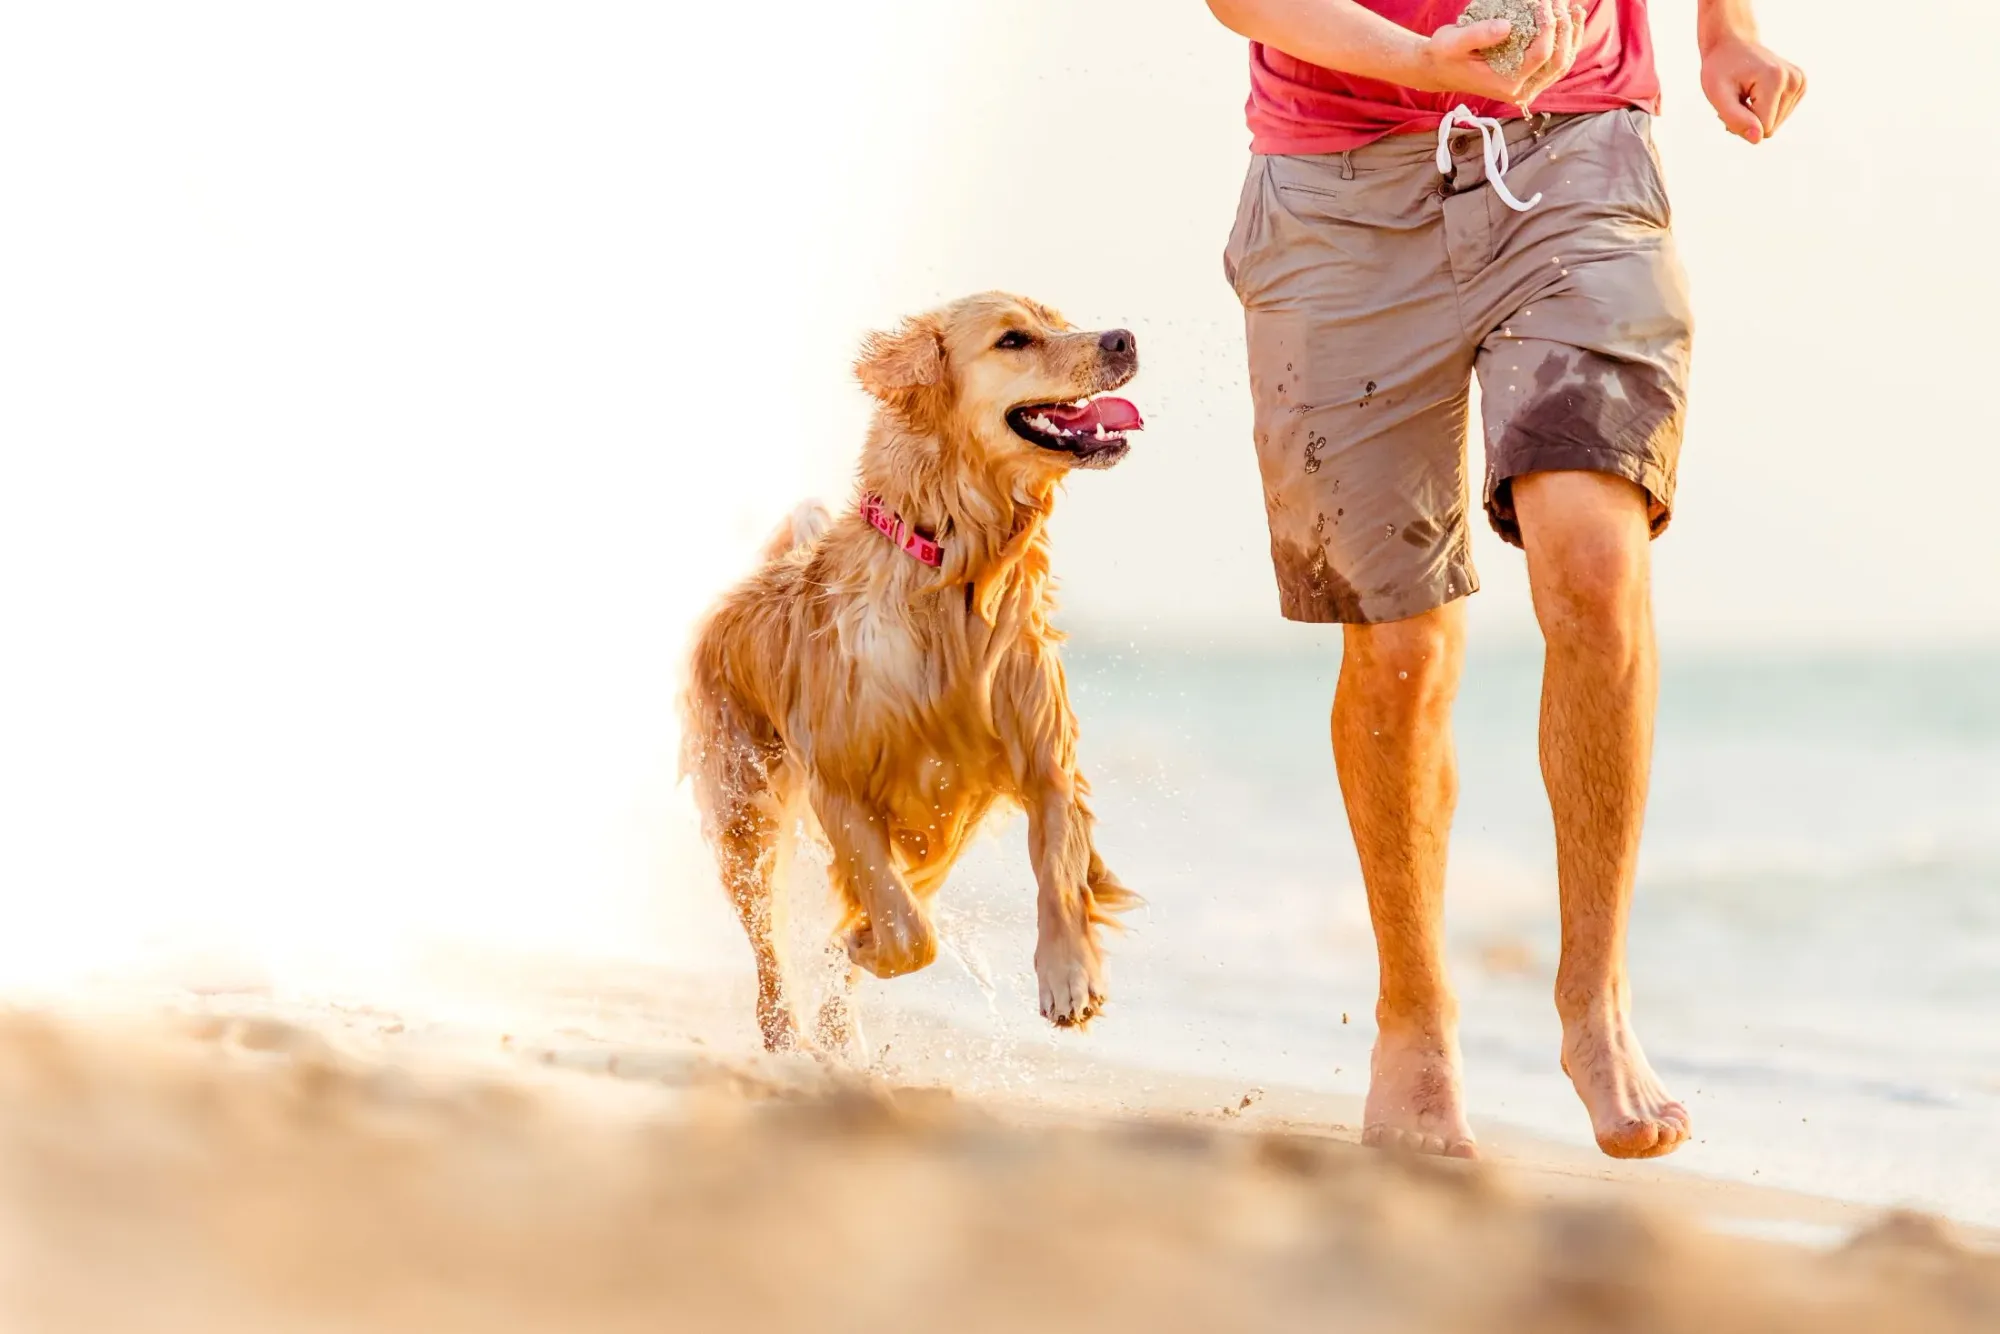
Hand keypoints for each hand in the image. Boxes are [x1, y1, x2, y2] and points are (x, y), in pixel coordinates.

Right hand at [1412, 2, 1586, 112]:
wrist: (1438, 69)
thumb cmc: (1443, 54)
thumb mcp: (1453, 42)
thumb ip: (1478, 34)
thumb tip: (1507, 26)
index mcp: (1505, 84)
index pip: (1540, 54)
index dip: (1548, 25)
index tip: (1542, 2)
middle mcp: (1520, 90)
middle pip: (1559, 60)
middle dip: (1563, 28)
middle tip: (1559, 2)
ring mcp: (1527, 86)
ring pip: (1563, 63)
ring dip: (1571, 34)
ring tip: (1573, 8)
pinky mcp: (1529, 78)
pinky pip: (1556, 63)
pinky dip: (1566, 41)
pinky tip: (1568, 20)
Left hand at [1700, 34, 1804, 142]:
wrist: (1733, 43)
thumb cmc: (1721, 69)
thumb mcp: (1718, 94)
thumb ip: (1736, 119)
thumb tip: (1758, 139)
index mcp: (1776, 80)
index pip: (1763, 129)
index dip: (1742, 124)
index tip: (1731, 103)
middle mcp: (1794, 80)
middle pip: (1771, 128)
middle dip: (1749, 120)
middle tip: (1737, 99)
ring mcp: (1800, 82)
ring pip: (1775, 124)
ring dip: (1755, 116)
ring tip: (1745, 94)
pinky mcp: (1801, 85)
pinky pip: (1780, 116)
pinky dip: (1764, 110)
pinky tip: (1755, 93)